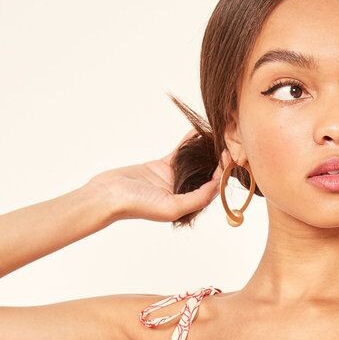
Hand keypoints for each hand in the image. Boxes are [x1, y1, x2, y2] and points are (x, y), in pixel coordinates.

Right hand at [87, 129, 232, 221]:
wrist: (109, 194)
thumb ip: (196, 199)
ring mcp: (173, 179)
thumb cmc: (138, 205)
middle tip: (228, 144)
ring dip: (205, 151)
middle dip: (218, 162)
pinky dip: (188, 143)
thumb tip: (216, 186)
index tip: (228, 157)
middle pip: (206, 176)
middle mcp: (183, 193)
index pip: (212, 189)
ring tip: (217, 138)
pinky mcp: (162, 167)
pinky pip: (179, 153)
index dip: (222, 174)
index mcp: (187, 206)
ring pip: (195, 162)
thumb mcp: (172, 207)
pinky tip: (197, 132)